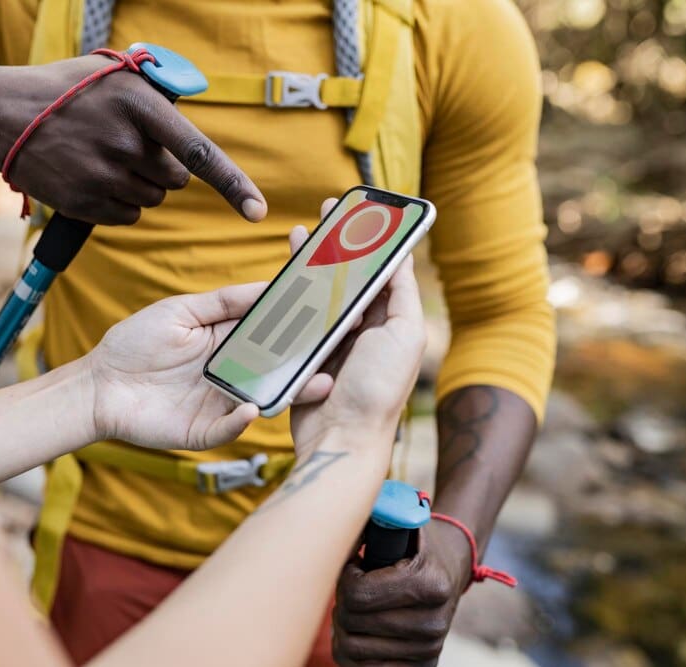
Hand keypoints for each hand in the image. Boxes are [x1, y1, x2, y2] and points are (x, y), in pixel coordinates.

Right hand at [0, 55, 266, 224]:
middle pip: (177, 179)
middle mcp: (125, 143)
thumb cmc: (67, 92)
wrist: (2, 117)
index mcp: (139, 105)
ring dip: (140, 184)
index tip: (258, 210)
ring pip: (153, 198)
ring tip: (104, 158)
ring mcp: (104, 176)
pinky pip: (129, 215)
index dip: (233, 183)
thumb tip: (189, 100)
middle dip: (164, 168)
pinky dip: (120, 203)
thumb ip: (155, 88)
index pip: (198, 151)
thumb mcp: (112, 75)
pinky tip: (93, 177)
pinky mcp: (87, 202)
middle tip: (130, 147)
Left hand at [83, 281, 329, 450]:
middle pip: (280, 368)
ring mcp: (222, 404)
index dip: (303, 326)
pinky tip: (253, 408)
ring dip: (291, 393)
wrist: (98, 384)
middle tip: (340, 351)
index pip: (276, 334)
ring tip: (316, 383)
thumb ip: (226, 301)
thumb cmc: (136, 341)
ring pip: (264, 400)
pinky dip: (242, 420)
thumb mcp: (182, 310)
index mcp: (232, 342)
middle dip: (310, 361)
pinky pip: (229, 428)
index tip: (332, 313)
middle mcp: (235, 374)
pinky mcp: (204, 431)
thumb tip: (269, 287)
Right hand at [288, 198, 426, 460]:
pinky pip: (297, 320)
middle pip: (346, 277)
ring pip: (319, 293)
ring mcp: (333, 342)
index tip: (360, 210)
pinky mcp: (306, 356)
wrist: (342, 438)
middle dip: (336, 243)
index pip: (380, 271)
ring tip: (299, 234)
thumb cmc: (378, 389)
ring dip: (310, 263)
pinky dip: (290, 296)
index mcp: (390, 322)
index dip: (370, 239)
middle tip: (327, 211)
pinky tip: (282, 275)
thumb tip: (402, 254)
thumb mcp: (403, 334)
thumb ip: (401, 293)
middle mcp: (363, 330)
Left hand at [333, 524, 470, 665]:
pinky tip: (356, 630)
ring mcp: (429, 648)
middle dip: (341, 600)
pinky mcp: (422, 666)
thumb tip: (342, 527)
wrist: (451, 570)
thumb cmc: (417, 544)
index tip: (353, 564)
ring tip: (352, 608)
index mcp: (430, 583)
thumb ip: (377, 518)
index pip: (358, 593)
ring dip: (342, 627)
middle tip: (349, 587)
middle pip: (352, 621)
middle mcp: (433, 622)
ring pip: (353, 649)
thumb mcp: (403, 523)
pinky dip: (350, 652)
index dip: (344, 577)